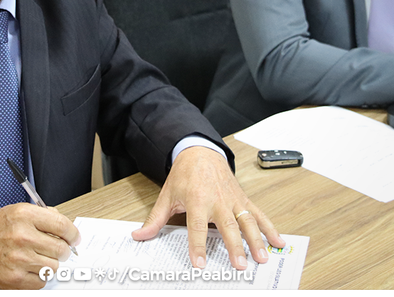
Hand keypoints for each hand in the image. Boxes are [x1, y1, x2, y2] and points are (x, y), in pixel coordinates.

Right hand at [0, 203, 79, 288]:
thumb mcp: (16, 211)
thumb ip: (42, 216)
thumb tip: (65, 229)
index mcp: (24, 215)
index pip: (62, 225)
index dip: (73, 234)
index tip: (74, 238)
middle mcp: (22, 236)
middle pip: (61, 249)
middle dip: (62, 250)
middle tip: (56, 249)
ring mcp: (19, 259)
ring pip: (53, 267)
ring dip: (49, 263)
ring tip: (37, 257)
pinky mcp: (14, 278)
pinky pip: (41, 282)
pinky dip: (39, 277)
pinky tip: (29, 267)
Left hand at [131, 146, 284, 269]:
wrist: (201, 152)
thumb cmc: (184, 175)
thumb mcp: (167, 195)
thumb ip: (155, 219)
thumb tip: (139, 235)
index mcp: (196, 200)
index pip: (196, 227)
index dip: (197, 246)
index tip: (199, 263)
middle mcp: (217, 200)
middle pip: (227, 226)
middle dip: (234, 246)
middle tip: (240, 265)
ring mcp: (233, 200)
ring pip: (247, 221)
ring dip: (256, 240)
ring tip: (262, 257)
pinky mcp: (243, 199)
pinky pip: (258, 214)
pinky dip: (270, 228)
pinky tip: (278, 242)